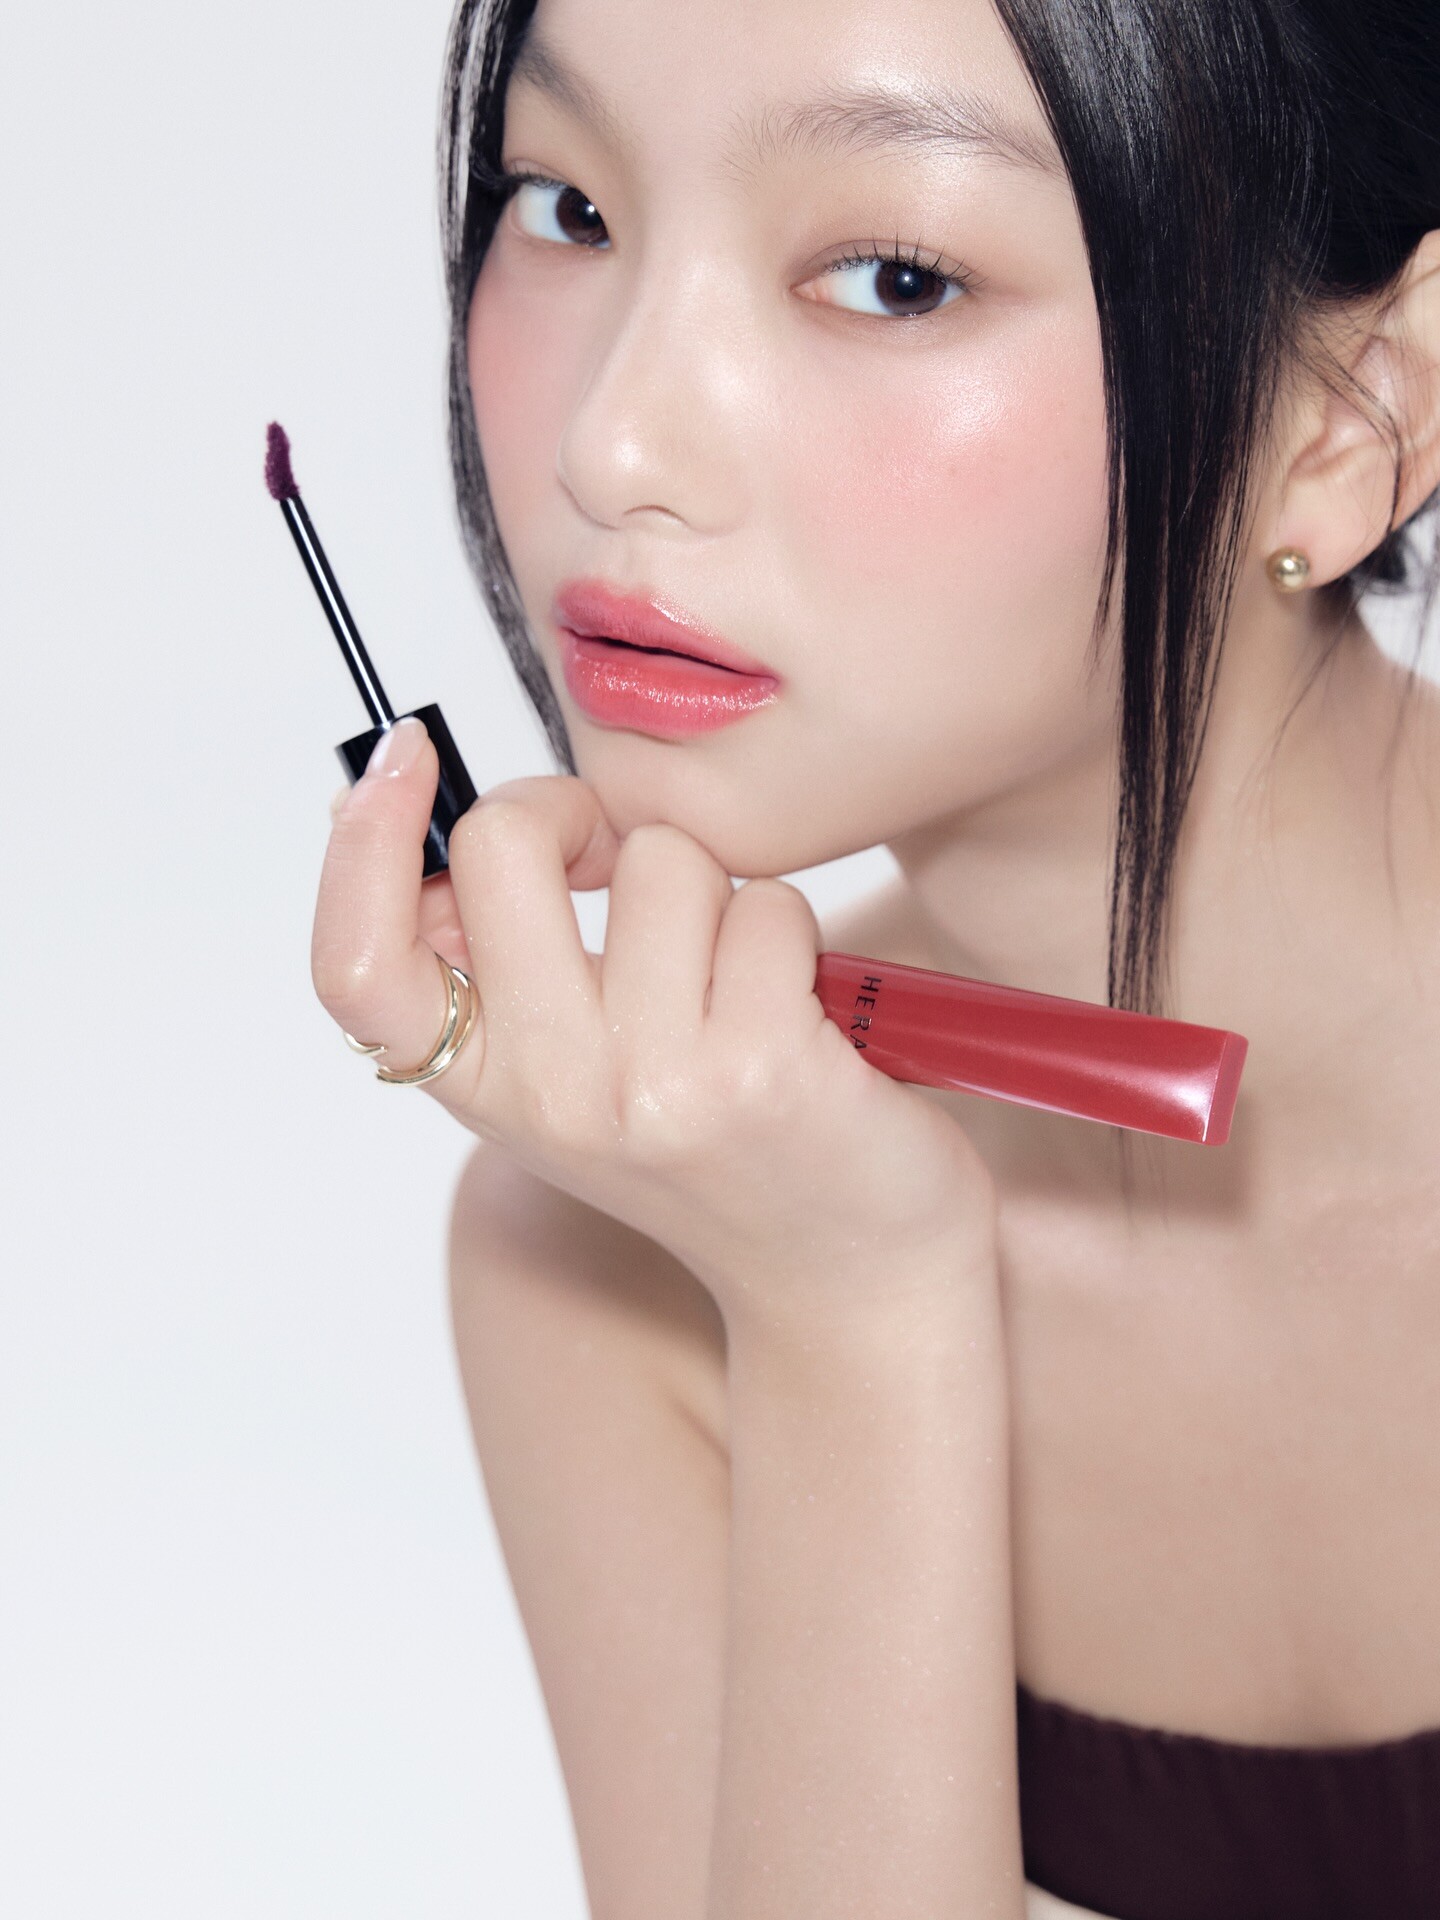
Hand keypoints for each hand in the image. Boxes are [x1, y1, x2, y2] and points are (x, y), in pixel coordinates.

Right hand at [312, 718, 997, 1335]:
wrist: (849, 1276)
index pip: (359, 967)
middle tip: (621, 865)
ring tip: (738, 986)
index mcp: (482, 1085)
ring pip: (660, 858)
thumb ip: (497, 963)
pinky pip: (766, 903)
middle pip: (503, 845)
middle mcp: (550, 1092)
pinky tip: (805, 1017)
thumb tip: (387, 802)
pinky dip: (791, 936)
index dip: (358, 847)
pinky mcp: (762, 1067)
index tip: (402, 757)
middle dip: (577, 817)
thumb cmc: (715, 1146)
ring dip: (715, 894)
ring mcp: (651, 1084)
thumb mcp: (572, 1072)